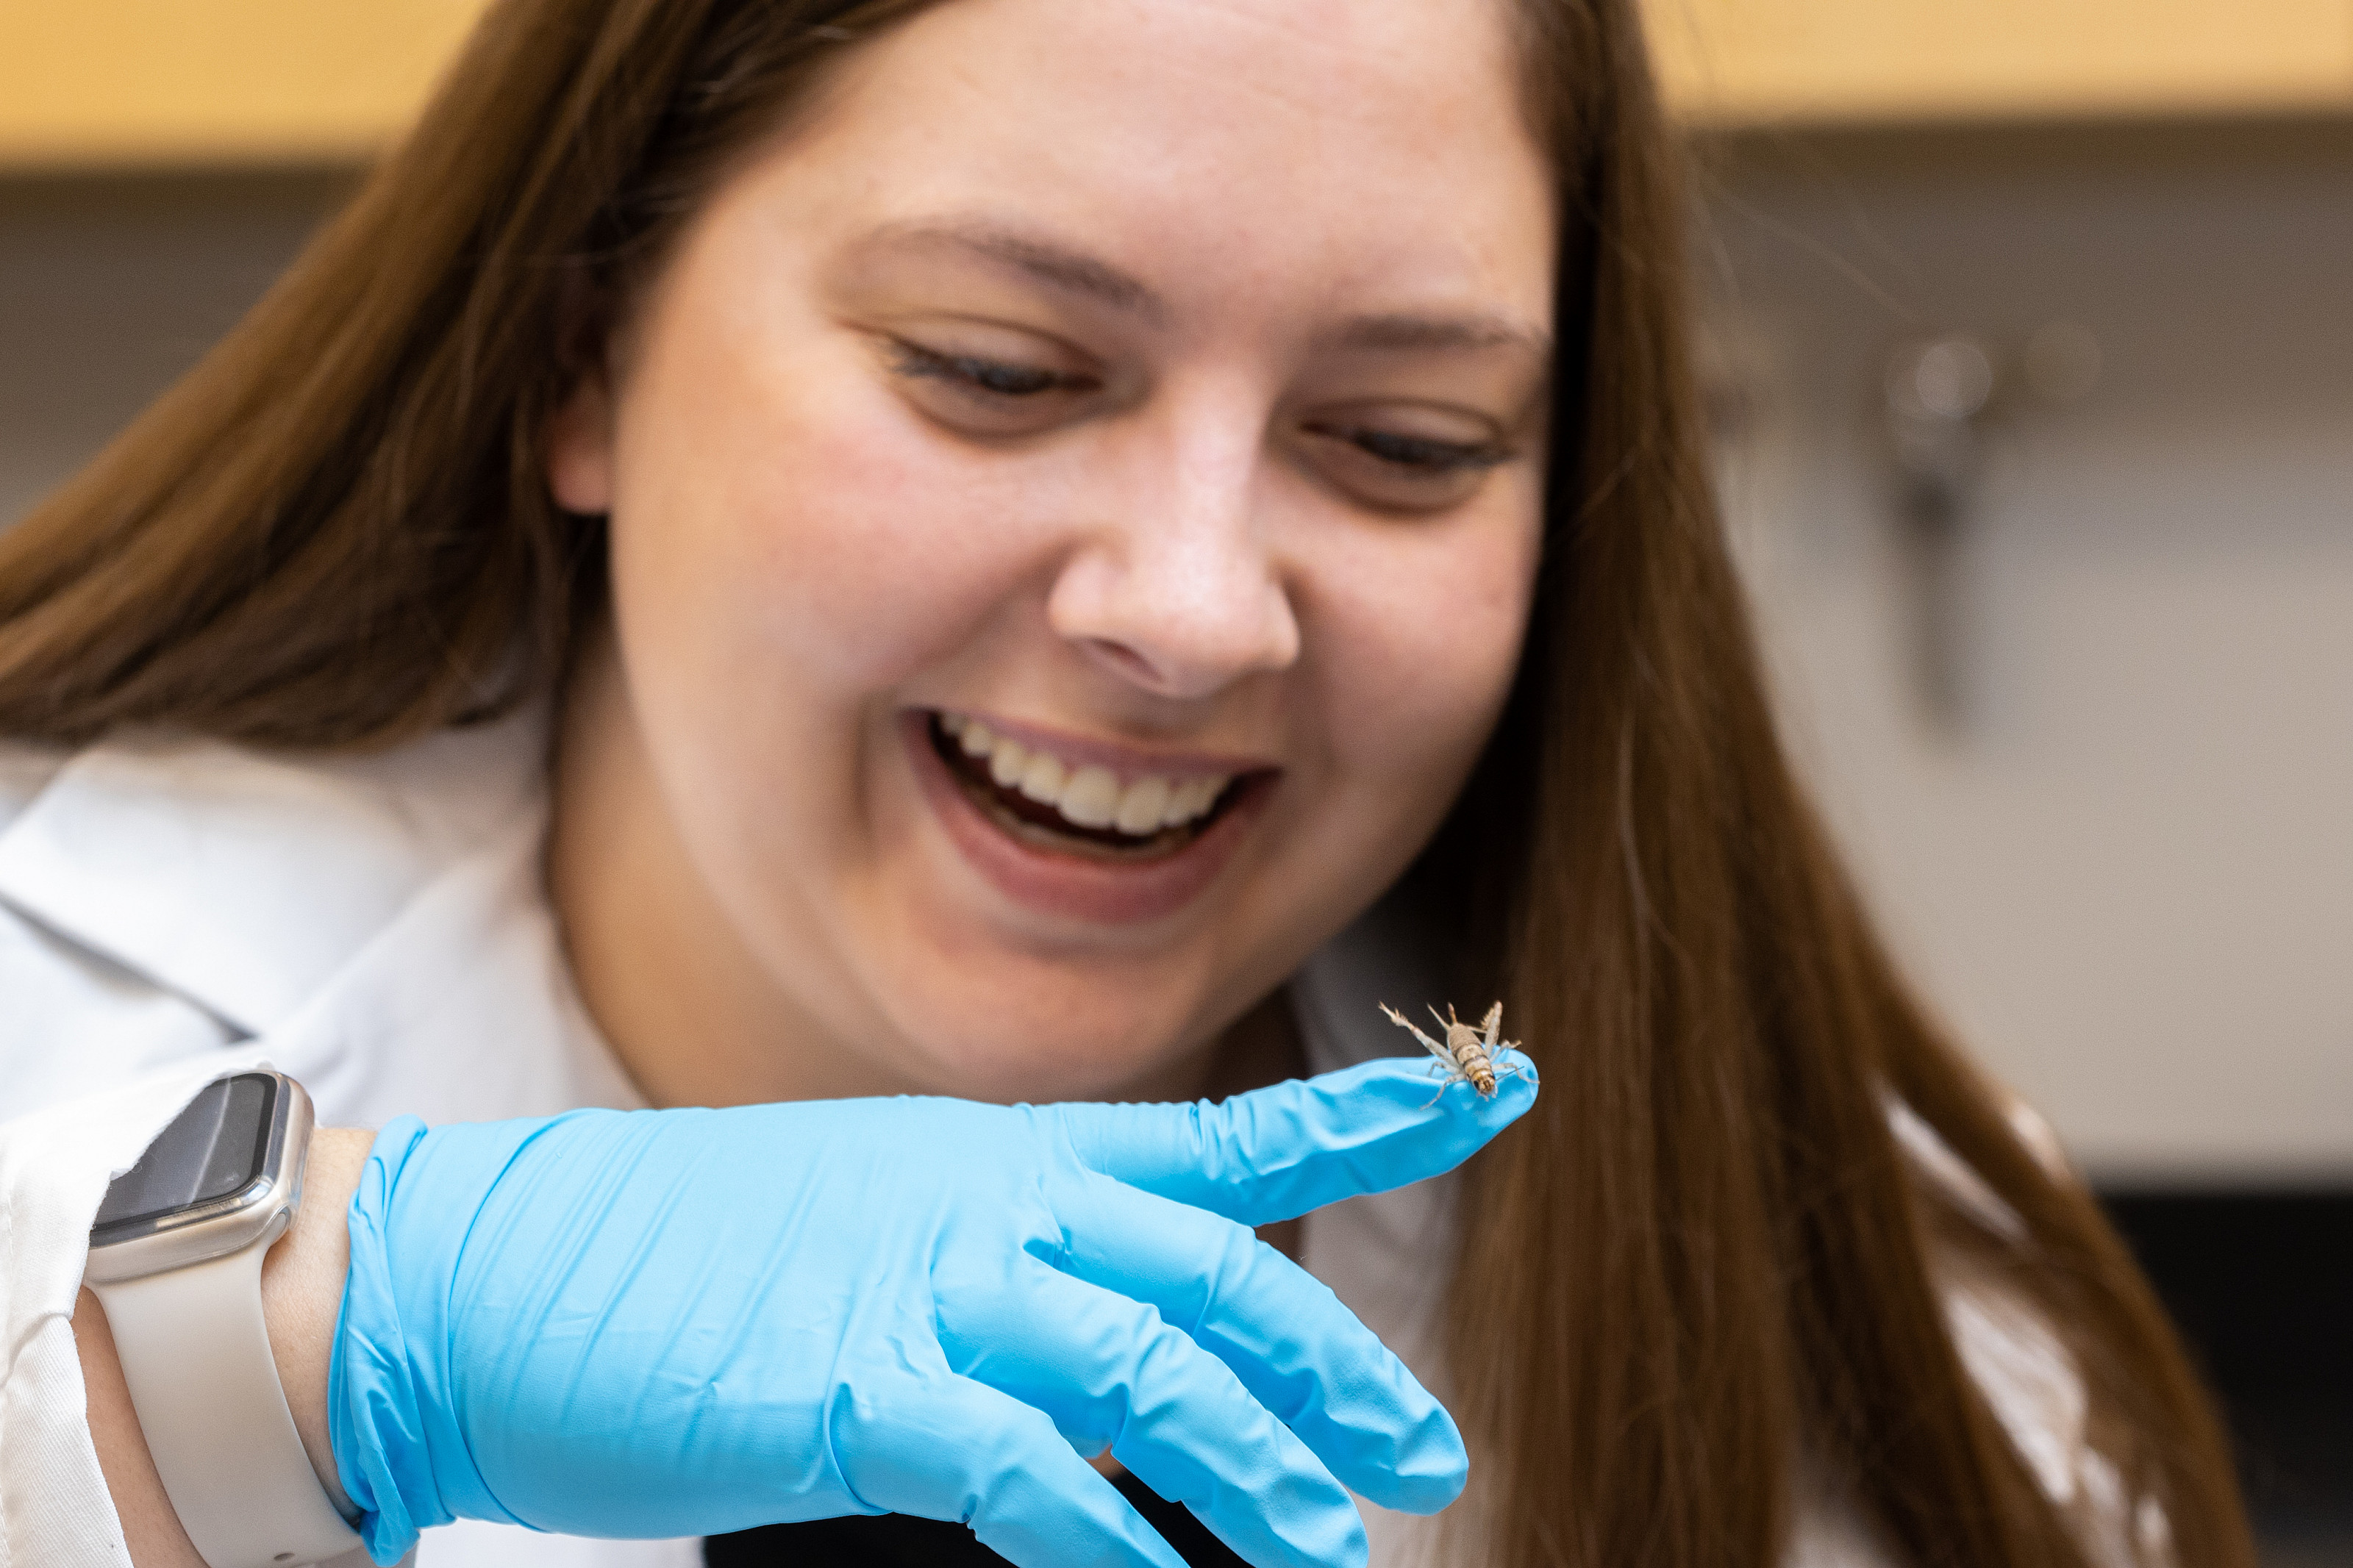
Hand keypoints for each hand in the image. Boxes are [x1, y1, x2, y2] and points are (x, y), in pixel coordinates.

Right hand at [328, 1054, 1536, 1566]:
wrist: (500, 1268)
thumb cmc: (689, 1258)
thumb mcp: (880, 1220)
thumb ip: (1008, 1267)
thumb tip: (1117, 1350)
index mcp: (1008, 1153)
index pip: (1225, 1131)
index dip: (1371, 1110)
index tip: (1493, 1086)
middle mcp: (991, 1201)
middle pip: (1215, 1270)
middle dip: (1333, 1365)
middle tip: (1421, 1451)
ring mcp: (924, 1286)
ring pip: (1145, 1365)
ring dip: (1253, 1462)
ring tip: (1335, 1543)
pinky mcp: (855, 1384)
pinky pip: (1022, 1466)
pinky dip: (1104, 1538)